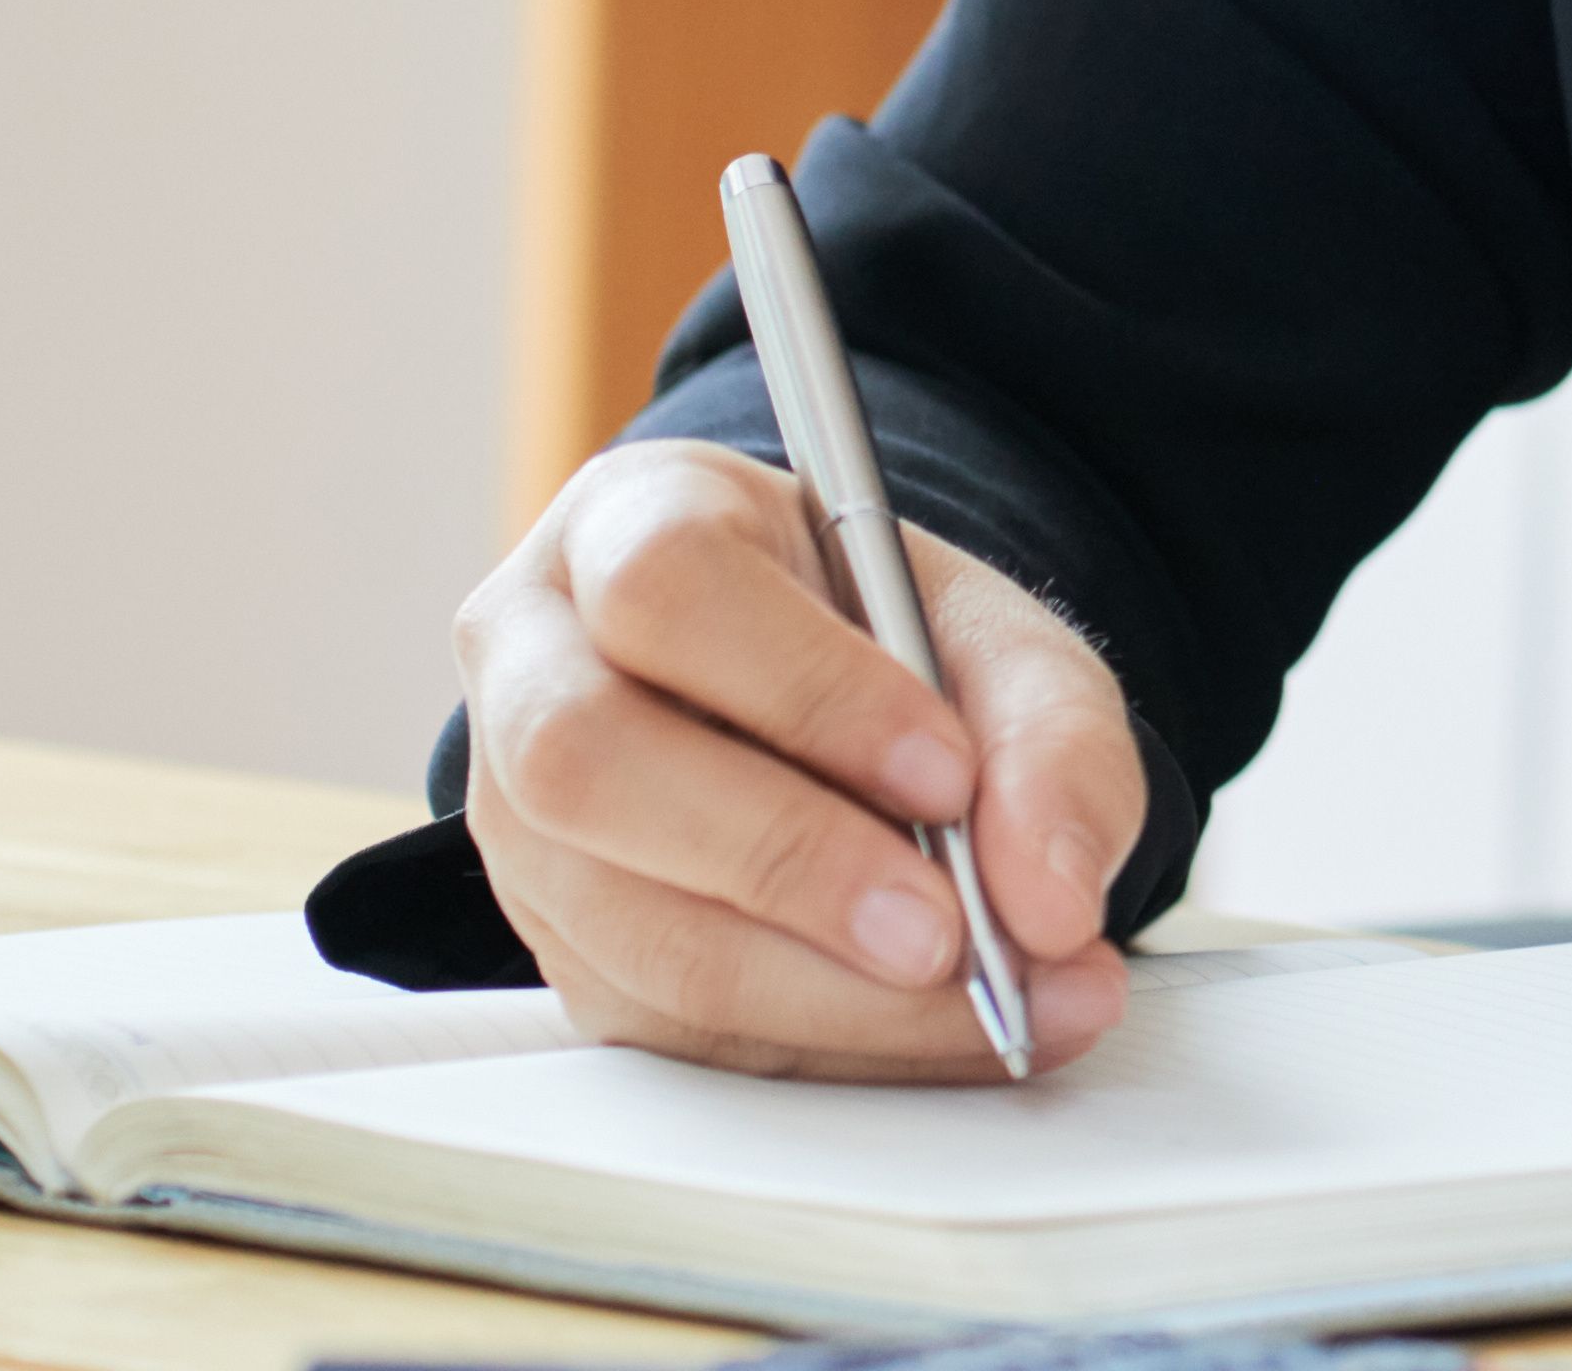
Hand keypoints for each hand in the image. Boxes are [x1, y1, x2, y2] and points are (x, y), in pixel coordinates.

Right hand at [453, 440, 1143, 1075]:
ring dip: (825, 992)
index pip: (666, 587)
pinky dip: (820, 1045)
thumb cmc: (888, 642)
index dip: (806, 690)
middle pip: (589, 766)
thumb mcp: (998, 640)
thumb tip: (1052, 896)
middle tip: (951, 932)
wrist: (836, 702)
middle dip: (791, 865)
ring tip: (989, 997)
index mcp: (624, 526)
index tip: (948, 775)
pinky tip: (934, 1032)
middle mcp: (533, 667)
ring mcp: (519, 823)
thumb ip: (1050, 741)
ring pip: (624, 927)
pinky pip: (665, 1028)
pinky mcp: (563, 950)